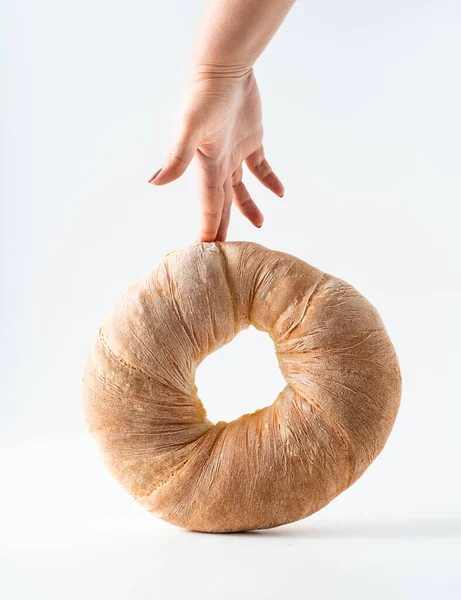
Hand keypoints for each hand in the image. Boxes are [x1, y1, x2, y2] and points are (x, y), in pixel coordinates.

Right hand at [149, 67, 283, 241]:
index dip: (209, 229)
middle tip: (230, 251)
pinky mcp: (251, 140)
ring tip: (261, 225)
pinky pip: (261, 167)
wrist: (223, 69)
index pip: (209, 207)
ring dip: (249, 207)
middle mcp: (220, 164)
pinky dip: (269, 181)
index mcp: (207, 168)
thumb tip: (155, 183)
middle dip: (225, 226)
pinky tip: (279, 193)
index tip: (208, 252)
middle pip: (224, 203)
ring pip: (243, 189)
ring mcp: (235, 153)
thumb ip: (177, 158)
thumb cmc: (204, 97)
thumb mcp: (190, 129)